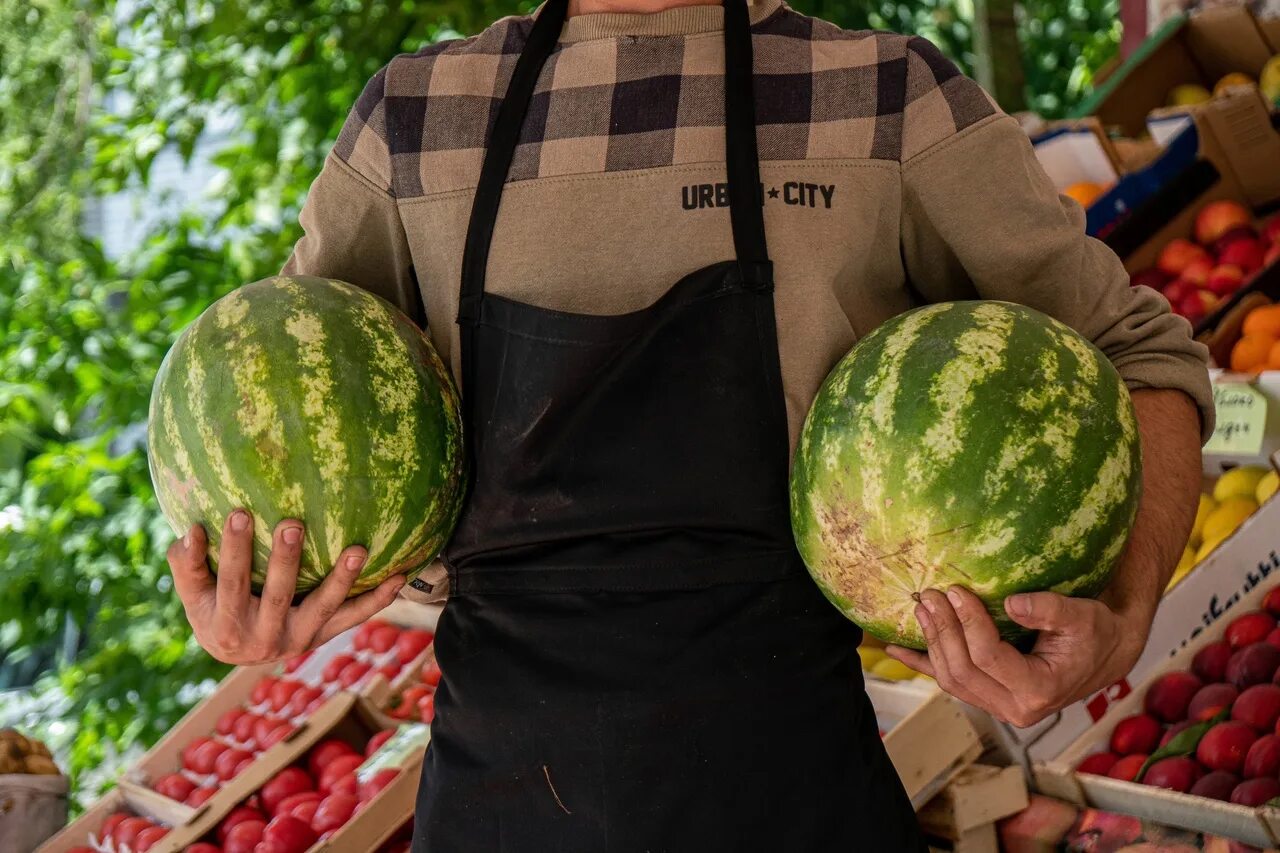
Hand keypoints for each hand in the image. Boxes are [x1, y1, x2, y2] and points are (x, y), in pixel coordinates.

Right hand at [166, 510, 405, 664]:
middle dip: (285, 561)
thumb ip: (187, 564)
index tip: (240, 514)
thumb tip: (191, 530)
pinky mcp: (324, 635)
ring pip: (323, 609)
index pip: (229, 582)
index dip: (234, 551)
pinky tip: (398, 577)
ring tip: (357, 550)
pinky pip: (354, 618)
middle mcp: (265, 638)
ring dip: (341, 580)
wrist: (238, 653)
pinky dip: (378, 599)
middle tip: (293, 523)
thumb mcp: (192, 594)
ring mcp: (299, 638)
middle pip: (277, 595)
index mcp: (226, 625)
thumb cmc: (212, 609)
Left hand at [885, 586, 1148, 727]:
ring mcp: (999, 706)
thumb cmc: (1096, 632)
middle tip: (930, 594)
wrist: (1103, 652)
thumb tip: (1011, 604)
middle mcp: (1016, 708)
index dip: (968, 623)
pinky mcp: (987, 696)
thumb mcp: (1083, 616)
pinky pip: (948, 681)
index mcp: (1039, 690)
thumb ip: (1050, 610)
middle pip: (963, 670)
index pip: (989, 657)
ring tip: (921, 606)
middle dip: (943, 630)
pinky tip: (895, 648)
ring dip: (932, 642)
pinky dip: (921, 663)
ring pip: (951, 678)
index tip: (957, 590)